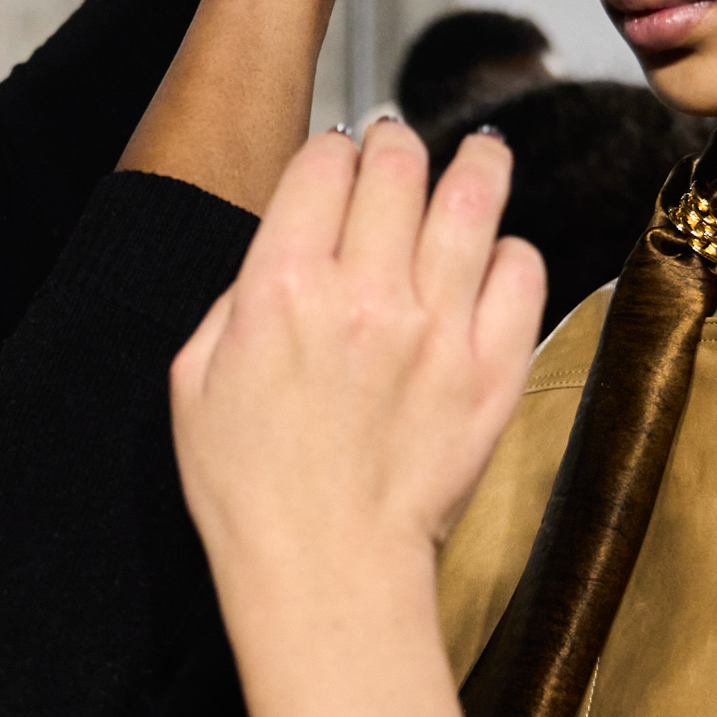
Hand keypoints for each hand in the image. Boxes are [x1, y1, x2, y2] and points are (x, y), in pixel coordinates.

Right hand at [170, 123, 544, 624]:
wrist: (326, 572)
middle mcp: (364, 295)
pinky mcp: (490, 371)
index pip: (323, 164)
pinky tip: (493, 255)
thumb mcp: (195, 379)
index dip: (331, 150)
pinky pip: (520, 273)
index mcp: (282, 289)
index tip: (338, 160)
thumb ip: (237, 295)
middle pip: (399, 166)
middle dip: (396, 143)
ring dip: (474, 162)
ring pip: (472, 198)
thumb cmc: (251, 488)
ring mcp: (437, 330)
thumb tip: (281, 244)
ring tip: (479, 153)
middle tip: (398, 145)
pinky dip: (509, 250)